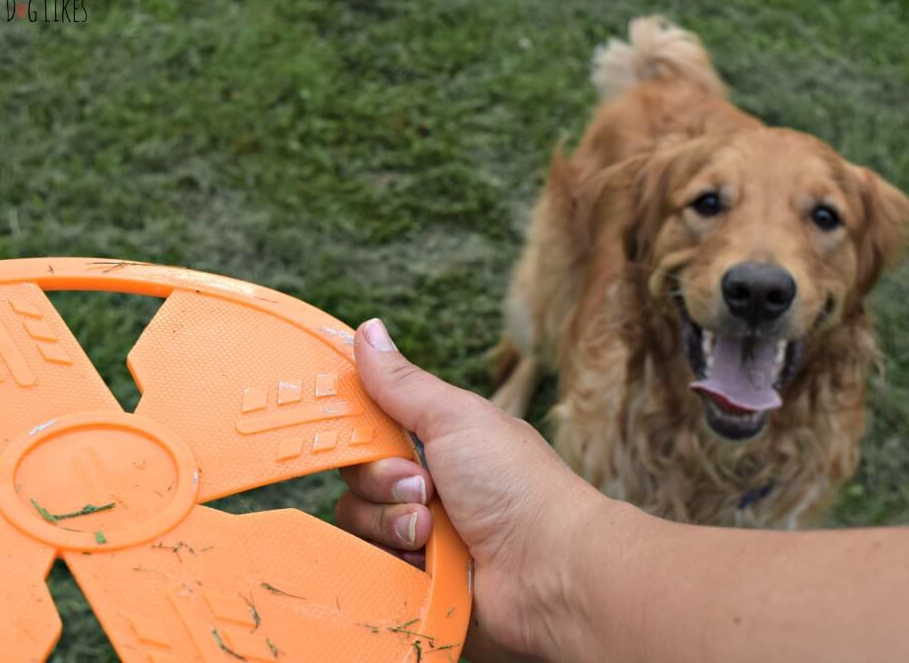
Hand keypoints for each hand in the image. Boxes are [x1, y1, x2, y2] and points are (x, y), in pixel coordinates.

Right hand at [335, 319, 601, 659]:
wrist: (550, 568)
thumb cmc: (516, 484)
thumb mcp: (456, 418)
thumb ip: (403, 382)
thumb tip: (368, 327)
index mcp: (439, 443)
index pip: (372, 432)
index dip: (361, 435)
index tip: (362, 435)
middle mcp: (427, 488)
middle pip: (358, 479)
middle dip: (383, 484)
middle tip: (424, 489)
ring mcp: (421, 537)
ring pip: (359, 525)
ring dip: (391, 525)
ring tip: (432, 533)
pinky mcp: (416, 581)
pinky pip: (371, 568)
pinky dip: (392, 563)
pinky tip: (427, 563)